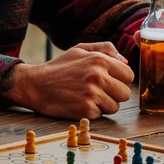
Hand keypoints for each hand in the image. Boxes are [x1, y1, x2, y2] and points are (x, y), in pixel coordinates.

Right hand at [3, 42, 134, 119]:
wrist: (35, 85)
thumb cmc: (59, 67)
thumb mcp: (80, 49)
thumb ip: (105, 49)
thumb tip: (125, 61)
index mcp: (99, 60)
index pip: (129, 75)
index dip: (120, 80)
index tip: (108, 81)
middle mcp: (97, 76)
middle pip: (125, 93)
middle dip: (114, 94)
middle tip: (98, 91)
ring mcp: (91, 94)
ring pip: (115, 107)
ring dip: (104, 105)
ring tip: (87, 97)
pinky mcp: (85, 109)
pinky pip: (100, 115)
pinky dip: (91, 112)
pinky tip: (78, 103)